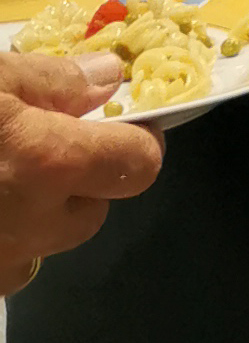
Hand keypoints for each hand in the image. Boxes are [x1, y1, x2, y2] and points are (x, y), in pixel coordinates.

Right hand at [0, 51, 162, 294]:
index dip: (136, 138)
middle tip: (32, 143)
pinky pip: (7, 262)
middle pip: (92, 210)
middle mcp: (32, 226)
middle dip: (76, 179)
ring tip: (0, 172)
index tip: (117, 119)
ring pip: (45, 242)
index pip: (140, 162)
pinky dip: (2, 236)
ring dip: (35, 212)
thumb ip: (47, 79)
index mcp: (45, 164)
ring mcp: (1, 265)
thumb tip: (107, 78)